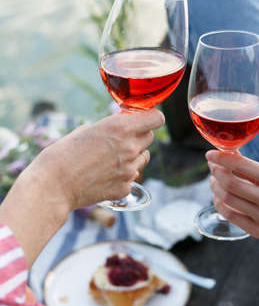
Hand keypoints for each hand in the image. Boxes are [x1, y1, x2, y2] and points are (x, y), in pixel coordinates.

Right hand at [0, 109, 163, 265]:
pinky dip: (123, 175)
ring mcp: (129, 170)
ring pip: (143, 158)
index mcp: (121, 128)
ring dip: (133, 156)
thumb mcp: (87, 130)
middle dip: (139, 135)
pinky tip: (105, 175)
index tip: (145, 119)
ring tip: (111, 159)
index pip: (156, 119)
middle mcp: (130, 148)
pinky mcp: (124, 188)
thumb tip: (122, 125)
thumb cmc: (64, 154)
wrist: (54, 185)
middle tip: (122, 139)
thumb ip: (110, 127)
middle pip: (150, 137)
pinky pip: (132, 177)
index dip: (152, 118)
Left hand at [206, 150, 258, 243]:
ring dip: (215, 187)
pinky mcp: (257, 231)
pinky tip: (218, 197)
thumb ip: (251, 167)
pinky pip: (230, 215)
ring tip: (214, 180)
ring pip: (227, 199)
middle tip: (212, 167)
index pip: (241, 165)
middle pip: (230, 183)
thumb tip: (227, 154)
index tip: (210, 154)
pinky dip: (219, 203)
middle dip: (216, 172)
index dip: (221, 158)